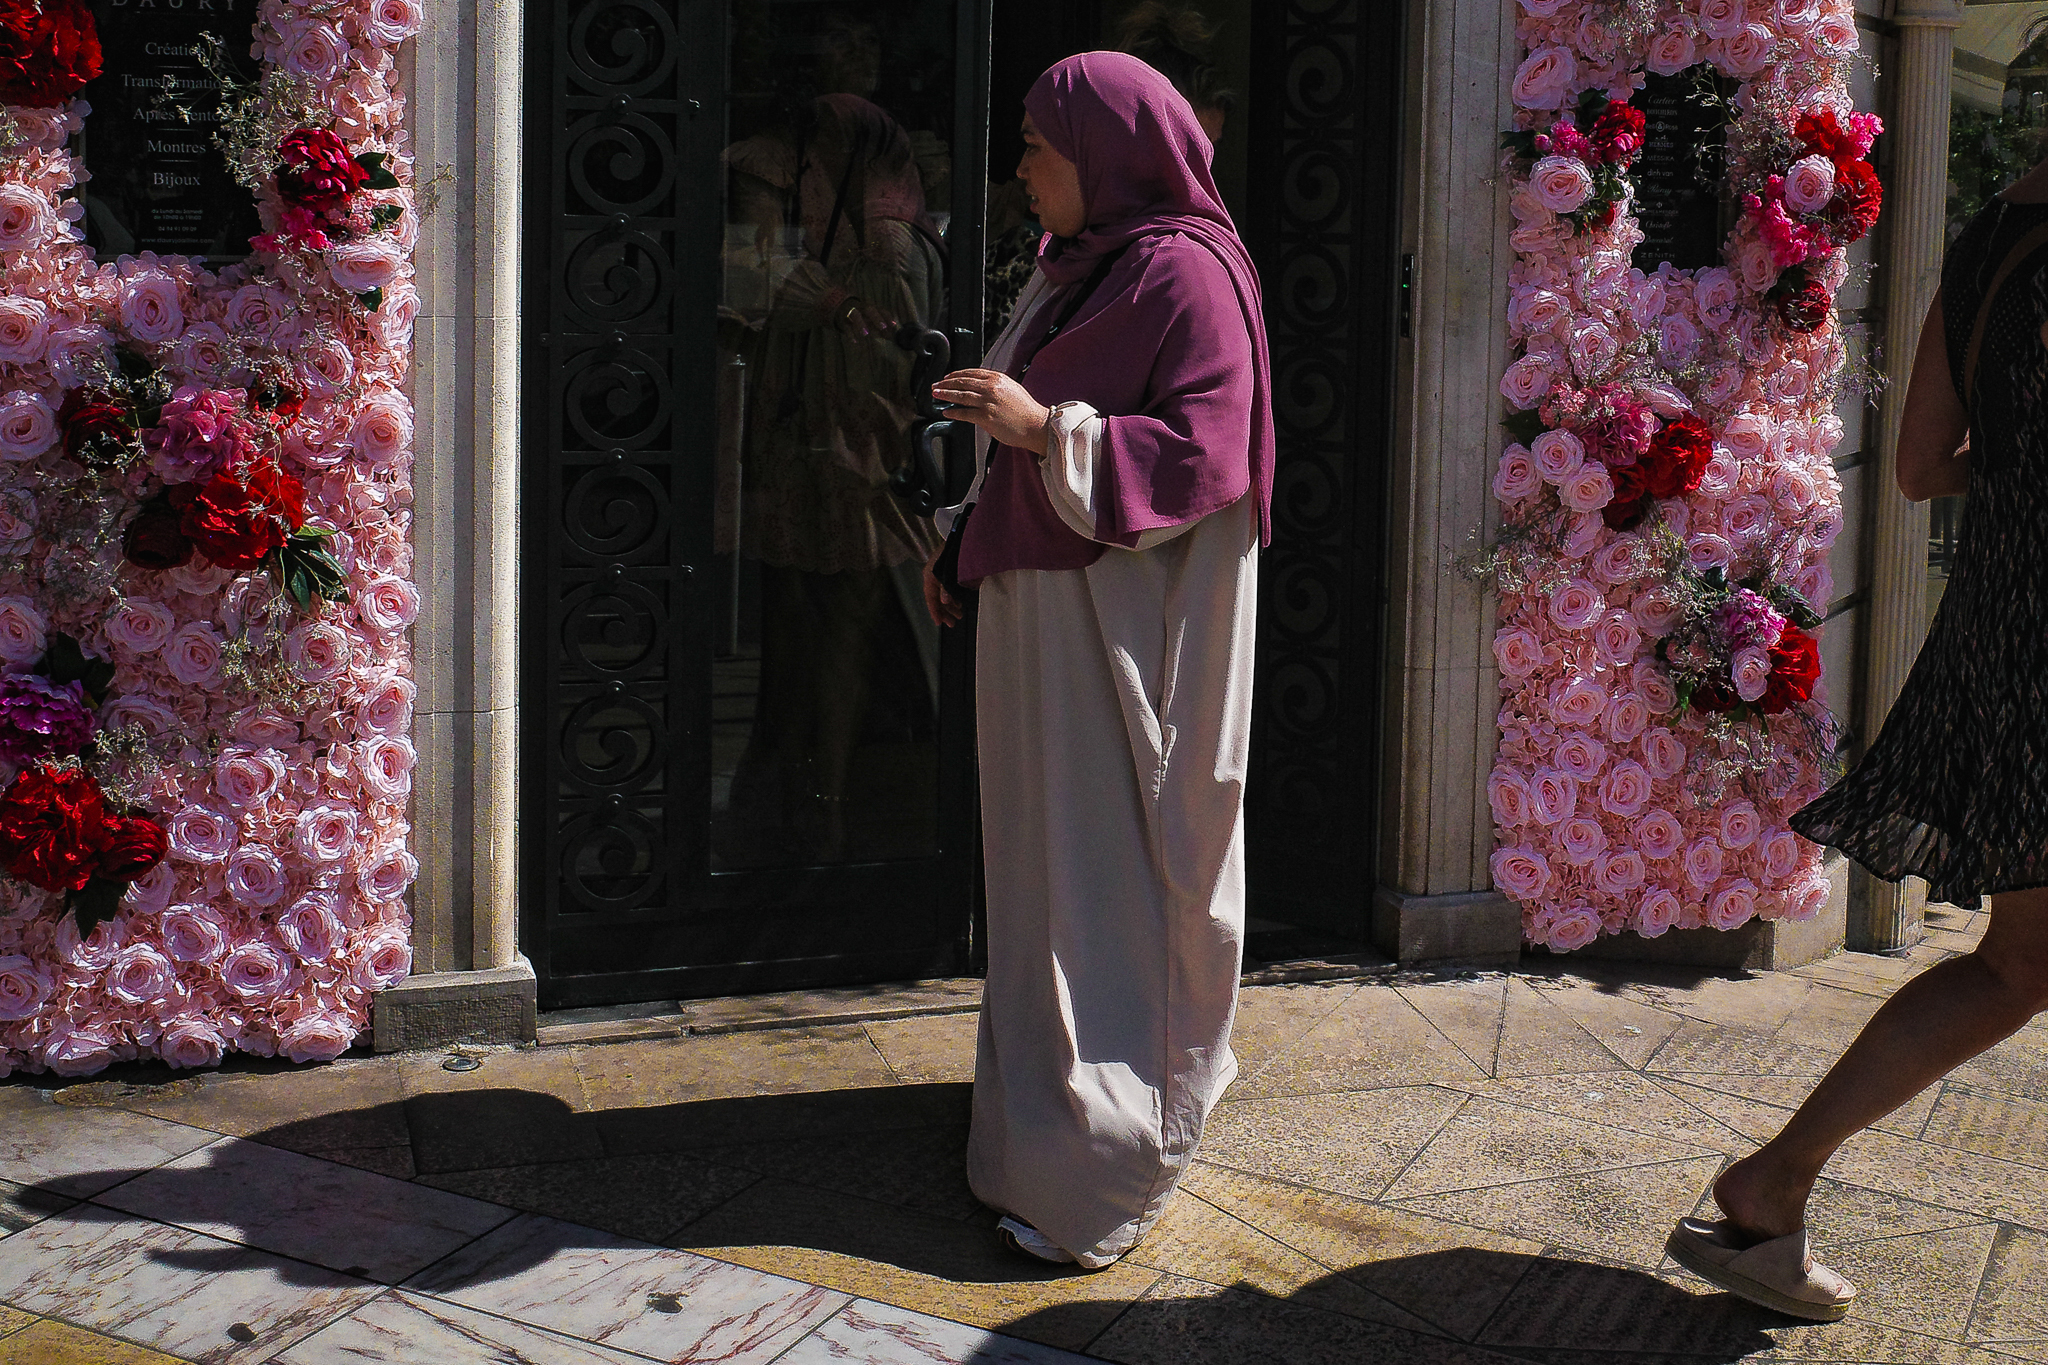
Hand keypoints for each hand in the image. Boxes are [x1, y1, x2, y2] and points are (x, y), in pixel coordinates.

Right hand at [834, 296, 897, 339]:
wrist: (839, 306)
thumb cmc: (861, 315)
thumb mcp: (871, 319)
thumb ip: (881, 328)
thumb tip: (891, 337)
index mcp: (871, 307)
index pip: (881, 310)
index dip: (887, 317)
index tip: (893, 325)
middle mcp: (862, 308)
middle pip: (869, 310)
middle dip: (876, 318)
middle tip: (883, 327)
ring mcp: (851, 313)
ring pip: (855, 315)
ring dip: (861, 323)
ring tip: (866, 334)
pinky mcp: (842, 320)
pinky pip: (846, 326)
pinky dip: (850, 334)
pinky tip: (854, 341)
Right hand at [923, 544, 963, 627]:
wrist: (965, 536)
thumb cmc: (955, 553)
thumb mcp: (949, 572)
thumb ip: (946, 587)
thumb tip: (944, 601)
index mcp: (930, 576)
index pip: (930, 598)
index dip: (935, 611)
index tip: (939, 623)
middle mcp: (934, 576)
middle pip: (937, 598)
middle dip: (945, 611)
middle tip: (953, 623)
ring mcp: (943, 574)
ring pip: (944, 594)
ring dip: (951, 605)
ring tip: (959, 615)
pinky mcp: (952, 572)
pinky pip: (950, 589)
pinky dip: (954, 597)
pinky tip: (960, 603)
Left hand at [930, 369, 1049, 452]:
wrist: (1036, 425)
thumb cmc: (1027, 411)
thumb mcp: (1012, 389)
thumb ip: (996, 386)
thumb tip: (979, 388)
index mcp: (998, 378)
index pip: (971, 373)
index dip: (956, 374)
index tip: (948, 377)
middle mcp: (992, 387)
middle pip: (962, 382)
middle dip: (946, 383)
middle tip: (936, 386)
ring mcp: (988, 402)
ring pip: (961, 395)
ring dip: (945, 395)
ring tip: (936, 395)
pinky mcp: (986, 417)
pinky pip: (964, 413)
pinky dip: (953, 412)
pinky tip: (947, 412)